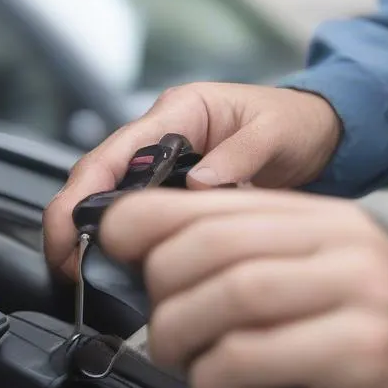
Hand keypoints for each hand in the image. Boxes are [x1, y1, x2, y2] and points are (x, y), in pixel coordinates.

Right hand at [43, 83, 341, 279]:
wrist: (321, 133)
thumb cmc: (297, 122)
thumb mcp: (275, 133)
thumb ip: (241, 155)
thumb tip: (200, 185)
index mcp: (181, 111)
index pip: (116, 149)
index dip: (84, 190)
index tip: (69, 231)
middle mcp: (164, 134)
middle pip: (100, 175)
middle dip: (73, 219)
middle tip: (66, 267)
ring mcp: (168, 162)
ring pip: (113, 197)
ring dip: (93, 232)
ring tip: (84, 276)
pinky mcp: (178, 188)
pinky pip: (142, 213)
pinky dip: (126, 238)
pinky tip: (123, 269)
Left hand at [100, 188, 387, 387]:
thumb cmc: (386, 332)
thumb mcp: (328, 273)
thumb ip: (260, 256)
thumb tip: (163, 256)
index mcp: (322, 217)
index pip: (216, 202)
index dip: (148, 218)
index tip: (114, 240)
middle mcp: (338, 243)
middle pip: (213, 243)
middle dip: (162, 287)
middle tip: (158, 325)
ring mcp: (353, 292)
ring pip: (229, 294)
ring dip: (184, 335)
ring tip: (188, 360)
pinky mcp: (359, 350)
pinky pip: (256, 356)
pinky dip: (221, 378)